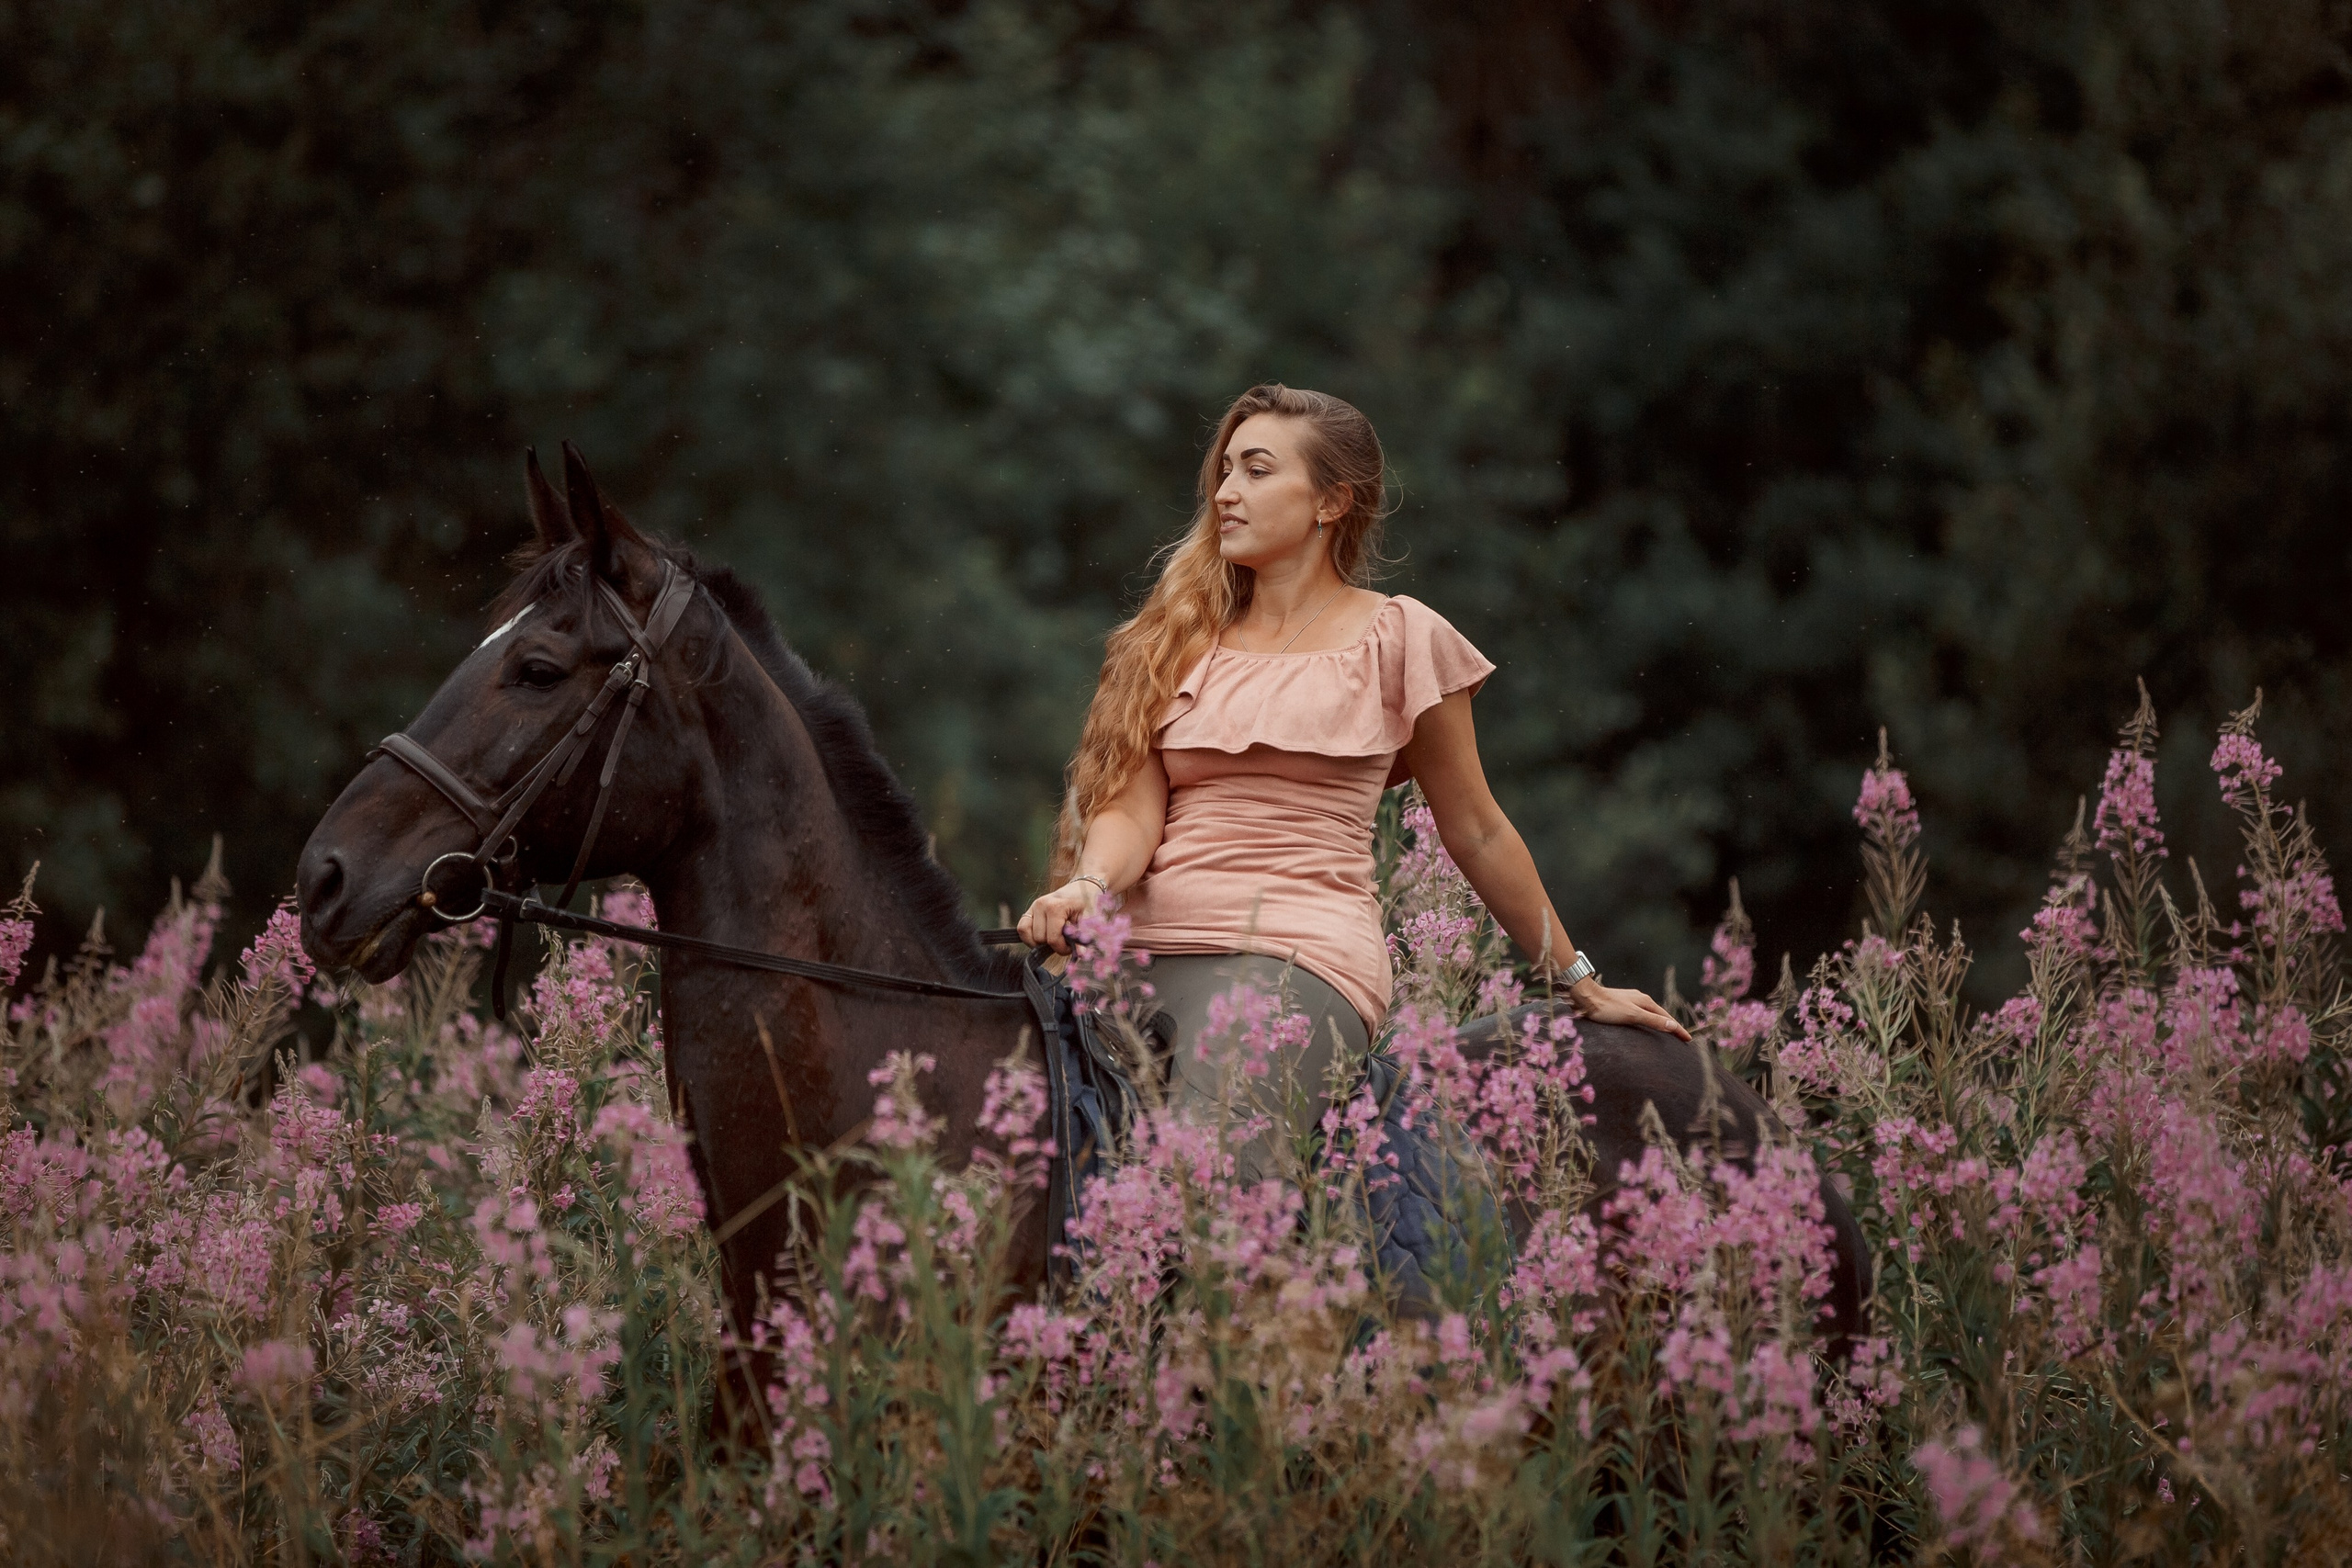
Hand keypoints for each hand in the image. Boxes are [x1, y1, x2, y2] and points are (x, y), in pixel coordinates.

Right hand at [1017, 878, 1104, 954]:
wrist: (1083, 887)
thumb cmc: (1088, 903)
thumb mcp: (1089, 919)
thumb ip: (1083, 936)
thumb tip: (1081, 955)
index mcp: (1056, 907)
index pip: (1052, 939)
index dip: (1062, 948)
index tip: (1071, 947)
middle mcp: (1041, 905)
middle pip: (1039, 939)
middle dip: (1052, 945)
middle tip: (1064, 941)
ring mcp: (1033, 907)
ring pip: (1027, 935)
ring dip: (1039, 942)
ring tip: (1053, 938)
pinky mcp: (1029, 910)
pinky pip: (1022, 928)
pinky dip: (1029, 937)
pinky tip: (1043, 937)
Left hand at [1567, 977, 1690, 1040]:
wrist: (1585, 996)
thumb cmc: (1607, 1007)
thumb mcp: (1632, 1015)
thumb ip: (1652, 1021)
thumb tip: (1673, 1025)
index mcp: (1645, 1001)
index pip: (1667, 1018)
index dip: (1678, 1029)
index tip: (1688, 1040)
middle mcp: (1640, 999)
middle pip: (1660, 1014)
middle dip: (1672, 1025)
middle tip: (1682, 1037)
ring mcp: (1630, 1000)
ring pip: (1650, 1013)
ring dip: (1660, 1022)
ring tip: (1667, 1031)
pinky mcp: (1621, 1003)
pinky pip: (1641, 1013)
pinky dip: (1648, 1020)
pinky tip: (1644, 1024)